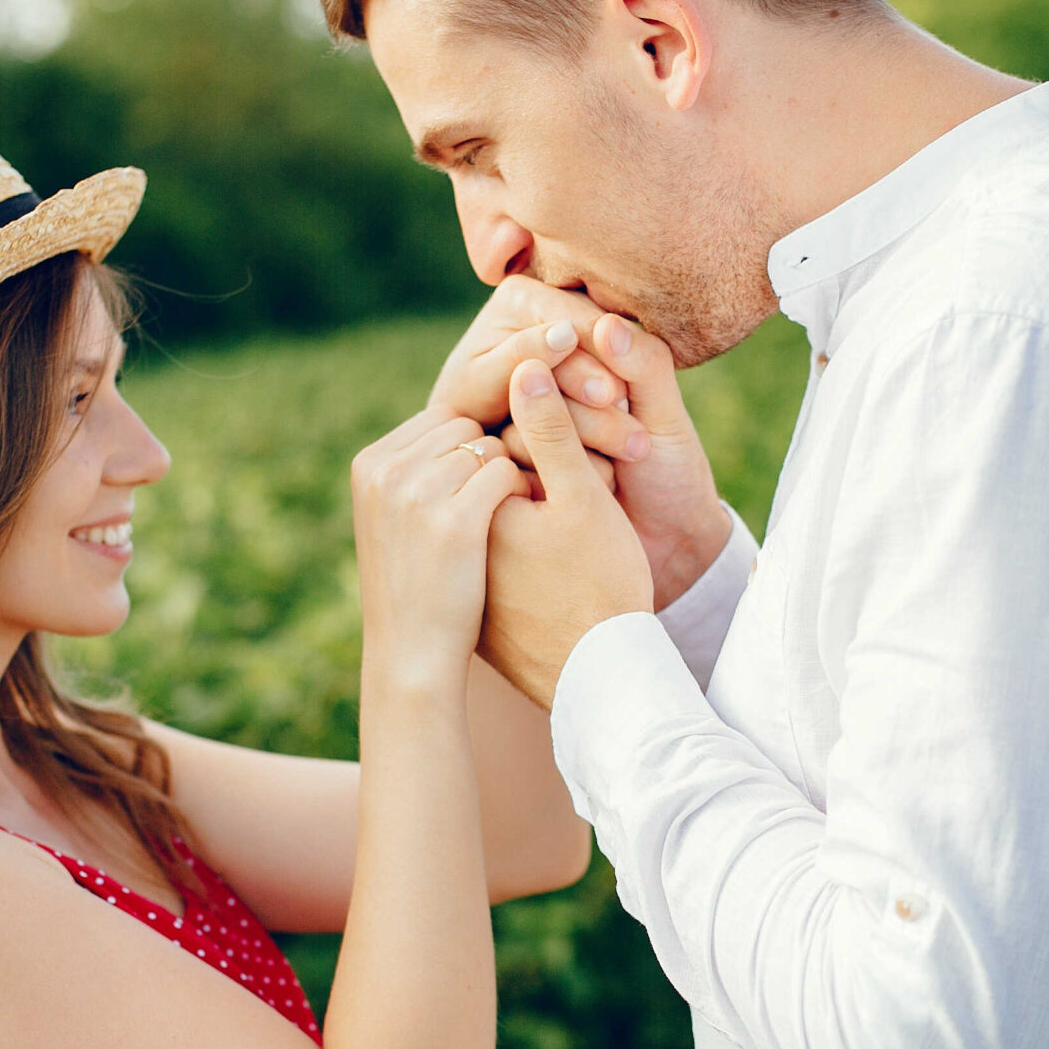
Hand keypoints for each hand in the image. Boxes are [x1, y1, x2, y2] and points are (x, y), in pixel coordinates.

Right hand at [350, 410, 529, 694]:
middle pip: (465, 425)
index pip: (439, 417)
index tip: (481, 484)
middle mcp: (386, 472)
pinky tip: (528, 517)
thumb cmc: (414, 587)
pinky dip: (524, 489)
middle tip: (502, 499)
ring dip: (510, 473)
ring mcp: (417, 494)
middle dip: (490, 455)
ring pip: (489, 446)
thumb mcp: (392, 520)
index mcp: (368, 465)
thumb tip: (456, 424)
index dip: (470, 446)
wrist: (412, 655)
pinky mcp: (455, 520)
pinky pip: (506, 472)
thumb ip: (412, 469)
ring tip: (513, 511)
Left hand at [430, 276, 640, 427]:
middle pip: (596, 338)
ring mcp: (576, 325)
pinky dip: (622, 407)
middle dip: (612, 380)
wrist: (473, 424)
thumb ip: (520, 355)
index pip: (570, 319)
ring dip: (623, 401)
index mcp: (520, 295)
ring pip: (611, 360)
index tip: (609, 396)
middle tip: (627, 418)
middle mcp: (552, 300)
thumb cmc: (468, 406)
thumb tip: (566, 333)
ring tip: (636, 442)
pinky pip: (616, 376)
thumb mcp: (483, 383)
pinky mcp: (592, 352)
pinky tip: (631, 437)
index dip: (594, 357)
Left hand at [479, 360, 653, 708]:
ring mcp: (459, 581)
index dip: (556, 449)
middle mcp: (447, 544)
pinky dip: (529, 555)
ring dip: (538, 517)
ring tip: (583, 549)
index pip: (496, 443)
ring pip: (495, 521)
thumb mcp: (583, 497)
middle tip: (592, 514)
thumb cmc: (600, 589)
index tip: (594, 482)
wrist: (600, 684)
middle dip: (542, 482)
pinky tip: (566, 571)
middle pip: (488, 481)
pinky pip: (499, 561)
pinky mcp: (477, 611)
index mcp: (464, 507)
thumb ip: (551, 430)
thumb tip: (524, 365)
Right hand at [495, 311, 730, 609]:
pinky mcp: (508, 478)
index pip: (556, 334)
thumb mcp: (664, 415)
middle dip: (583, 413)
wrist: (663, 547)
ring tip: (618, 472)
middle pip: (530, 380)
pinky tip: (592, 493)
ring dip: (573, 447)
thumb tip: (605, 323)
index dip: (582, 362)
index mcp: (580, 361)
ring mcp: (520, 435)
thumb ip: (643, 365)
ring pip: (518, 424)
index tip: (618, 395)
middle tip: (633, 444)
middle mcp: (541, 392)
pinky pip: (508, 468)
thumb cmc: (670, 472)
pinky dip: (553, 481)